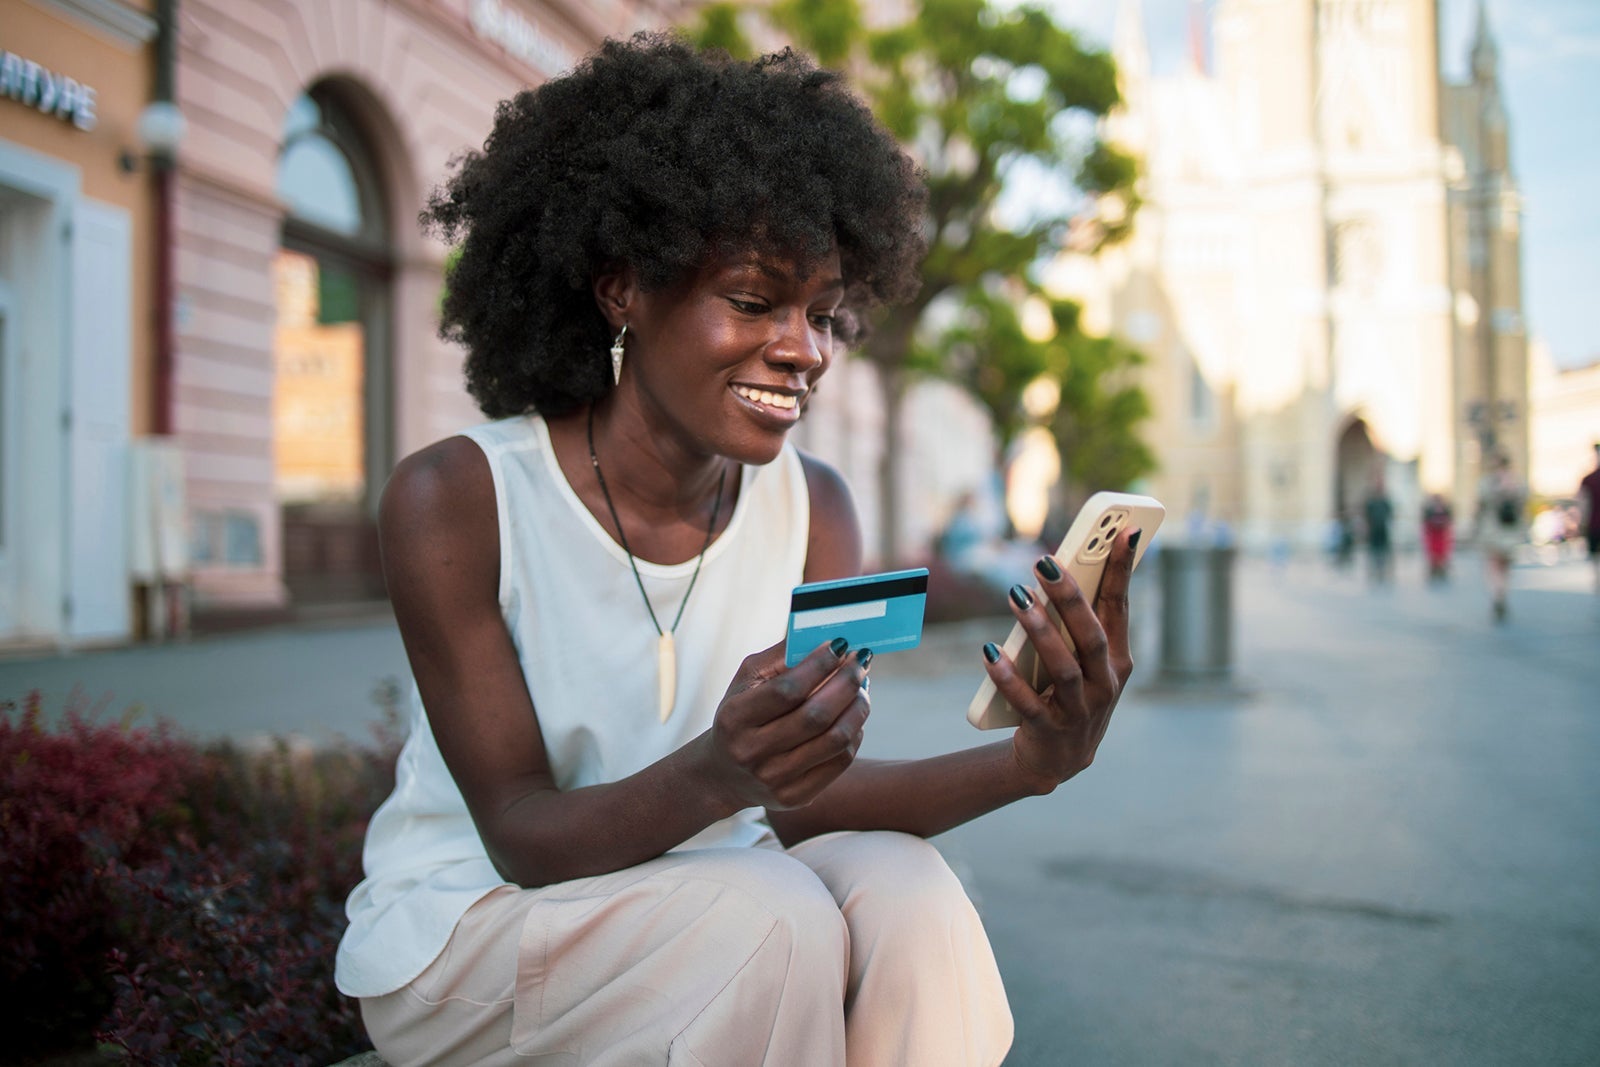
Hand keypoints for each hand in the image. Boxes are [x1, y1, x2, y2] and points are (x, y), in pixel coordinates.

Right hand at [700, 637, 871, 810]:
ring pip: (835, 739)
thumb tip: (823, 636)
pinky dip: (855, 732)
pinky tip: (853, 715)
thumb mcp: (746, 681)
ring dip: (857, 706)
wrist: (724, 773)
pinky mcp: (795, 798)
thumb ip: (780, 656)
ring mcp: (774, 780)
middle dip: (847, 682)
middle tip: (861, 661)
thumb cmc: (741, 715)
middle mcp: (752, 752)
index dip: (819, 665)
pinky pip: (840, 761)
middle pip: (816, 716)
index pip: (787, 690)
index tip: (841, 644)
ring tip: (862, 686)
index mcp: (735, 718)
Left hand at [982, 529, 1140, 792]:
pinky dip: (1008, 678)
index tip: (1122, 533)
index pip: (1120, 607)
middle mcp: (1105, 685)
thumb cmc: (1069, 694)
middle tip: (1044, 563)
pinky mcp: (1050, 732)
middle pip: (1091, 636)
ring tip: (1016, 597)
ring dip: (1040, 631)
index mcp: (1118, 660)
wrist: (1056, 760)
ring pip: (1063, 668)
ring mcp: (1080, 711)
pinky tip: (989, 653)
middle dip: (1070, 598)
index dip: (1122, 571)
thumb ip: (1079, 622)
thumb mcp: (1084, 661)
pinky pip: (1027, 703)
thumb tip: (1061, 568)